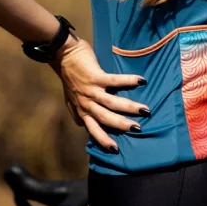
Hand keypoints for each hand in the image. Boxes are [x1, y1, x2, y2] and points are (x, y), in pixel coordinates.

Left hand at [52, 37, 147, 152]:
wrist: (61, 55)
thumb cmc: (69, 76)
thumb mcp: (69, 98)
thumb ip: (76, 112)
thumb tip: (82, 125)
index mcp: (82, 109)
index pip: (93, 129)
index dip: (103, 140)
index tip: (116, 149)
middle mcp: (86, 103)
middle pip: (105, 118)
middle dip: (121, 125)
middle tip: (137, 129)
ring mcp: (91, 90)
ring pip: (112, 103)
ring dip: (129, 107)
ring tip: (145, 110)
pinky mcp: (95, 76)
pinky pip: (114, 81)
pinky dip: (128, 81)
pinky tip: (141, 81)